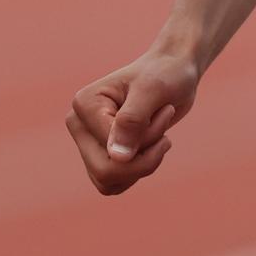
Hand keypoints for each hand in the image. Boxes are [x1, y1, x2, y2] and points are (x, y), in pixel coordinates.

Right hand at [65, 44, 198, 195]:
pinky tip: (153, 146)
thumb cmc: (165, 74)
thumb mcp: (153, 90)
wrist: (175, 72)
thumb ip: (132, 121)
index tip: (167, 111)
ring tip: (160, 137)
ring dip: (144, 164)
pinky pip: (117, 183)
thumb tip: (116, 159)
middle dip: (144, 160)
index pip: (110, 152)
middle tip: (165, 138)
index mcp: (84, 105)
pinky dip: (141, 169)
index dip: (147, 140)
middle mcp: (80, 126)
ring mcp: (89, 142)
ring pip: (110, 182)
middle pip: (104, 174)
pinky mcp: (102, 153)